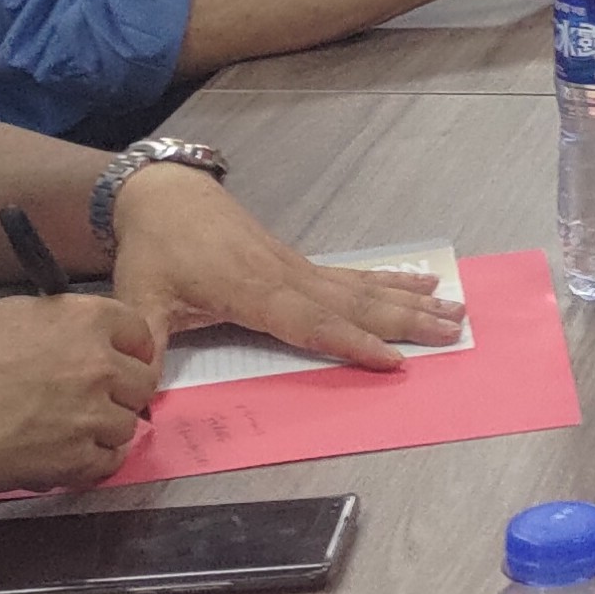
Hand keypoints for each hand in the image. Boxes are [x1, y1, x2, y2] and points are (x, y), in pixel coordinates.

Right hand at [0, 289, 157, 495]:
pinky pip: (109, 461)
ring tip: (68, 429)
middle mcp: (97, 363)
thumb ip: (63, 319)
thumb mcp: (14, 313)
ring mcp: (90, 413)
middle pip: (142, 381)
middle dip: (122, 390)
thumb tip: (86, 332)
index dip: (128, 349)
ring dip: (105, 427)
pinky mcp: (74, 458)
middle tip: (94, 399)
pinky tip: (68, 454)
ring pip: (127, 423)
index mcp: (85, 319)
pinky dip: (93, 460)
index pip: (139, 332)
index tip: (119, 361)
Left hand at [104, 165, 465, 369]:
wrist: (164, 195)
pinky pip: (353, 275)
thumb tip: (140, 398)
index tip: (393, 359)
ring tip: (455, 309)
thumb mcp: (139, 297)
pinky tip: (421, 282)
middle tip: (454, 330)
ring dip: (409, 300)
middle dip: (405, 319)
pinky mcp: (299, 262)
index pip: (310, 323)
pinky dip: (391, 280)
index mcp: (251, 291)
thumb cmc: (154, 250)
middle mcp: (285, 277)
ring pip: (362, 287)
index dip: (352, 342)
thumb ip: (146, 343)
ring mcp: (297, 266)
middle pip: (354, 303)